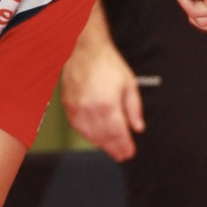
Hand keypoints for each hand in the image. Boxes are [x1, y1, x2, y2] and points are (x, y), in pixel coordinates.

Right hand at [61, 42, 143, 162]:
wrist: (85, 50)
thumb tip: (138, 127)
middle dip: (114, 149)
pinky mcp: (68, 107)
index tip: (130, 152)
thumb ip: (134, 108)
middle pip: (104, 137)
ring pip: (90, 135)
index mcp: (108, 105)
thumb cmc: (106, 64)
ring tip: (110, 149)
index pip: (118, 133)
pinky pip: (78, 127)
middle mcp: (91, 110)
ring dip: (101, 145)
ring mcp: (77, 109)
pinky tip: (94, 138)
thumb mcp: (129, 84)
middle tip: (121, 155)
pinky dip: (87, 135)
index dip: (124, 146)